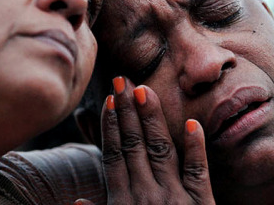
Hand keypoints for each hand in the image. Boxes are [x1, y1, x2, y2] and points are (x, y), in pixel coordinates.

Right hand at [100, 76, 214, 203]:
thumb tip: (74, 199)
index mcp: (122, 201)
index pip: (114, 154)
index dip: (110, 125)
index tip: (109, 99)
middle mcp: (145, 194)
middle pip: (134, 144)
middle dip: (126, 110)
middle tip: (121, 81)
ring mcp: (174, 197)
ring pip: (160, 149)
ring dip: (151, 118)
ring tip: (144, 90)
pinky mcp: (200, 204)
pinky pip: (197, 171)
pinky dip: (195, 147)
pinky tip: (192, 123)